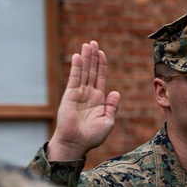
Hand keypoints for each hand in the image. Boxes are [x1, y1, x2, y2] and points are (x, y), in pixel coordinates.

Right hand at [46, 41, 120, 160]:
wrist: (76, 143)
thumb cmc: (92, 136)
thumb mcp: (108, 121)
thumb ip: (112, 106)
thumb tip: (115, 92)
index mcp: (99, 99)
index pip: (100, 78)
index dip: (102, 65)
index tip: (102, 53)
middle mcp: (88, 94)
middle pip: (92, 71)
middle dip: (93, 57)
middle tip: (93, 42)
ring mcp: (78, 93)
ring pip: (84, 71)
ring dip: (86, 58)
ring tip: (87, 44)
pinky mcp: (70, 95)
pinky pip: (74, 78)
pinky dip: (77, 67)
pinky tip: (78, 56)